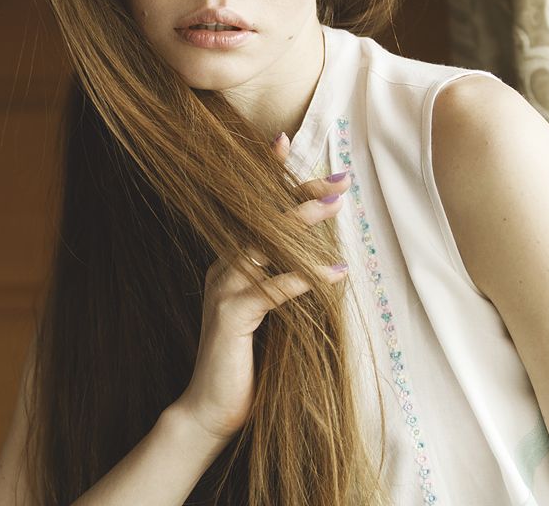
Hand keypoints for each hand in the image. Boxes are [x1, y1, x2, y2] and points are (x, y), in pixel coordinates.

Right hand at [172, 132, 352, 443]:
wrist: (211, 410)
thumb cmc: (248, 361)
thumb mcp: (272, 314)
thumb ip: (285, 282)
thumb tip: (325, 258)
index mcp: (232, 263)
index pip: (250, 210)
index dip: (267, 175)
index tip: (283, 140)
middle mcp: (224, 268)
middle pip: (259, 217)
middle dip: (299, 193)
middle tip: (337, 179)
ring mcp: (224, 291)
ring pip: (263, 244)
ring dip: (301, 223)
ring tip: (334, 205)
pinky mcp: (232, 317)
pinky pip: (272, 290)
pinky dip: (304, 278)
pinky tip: (334, 272)